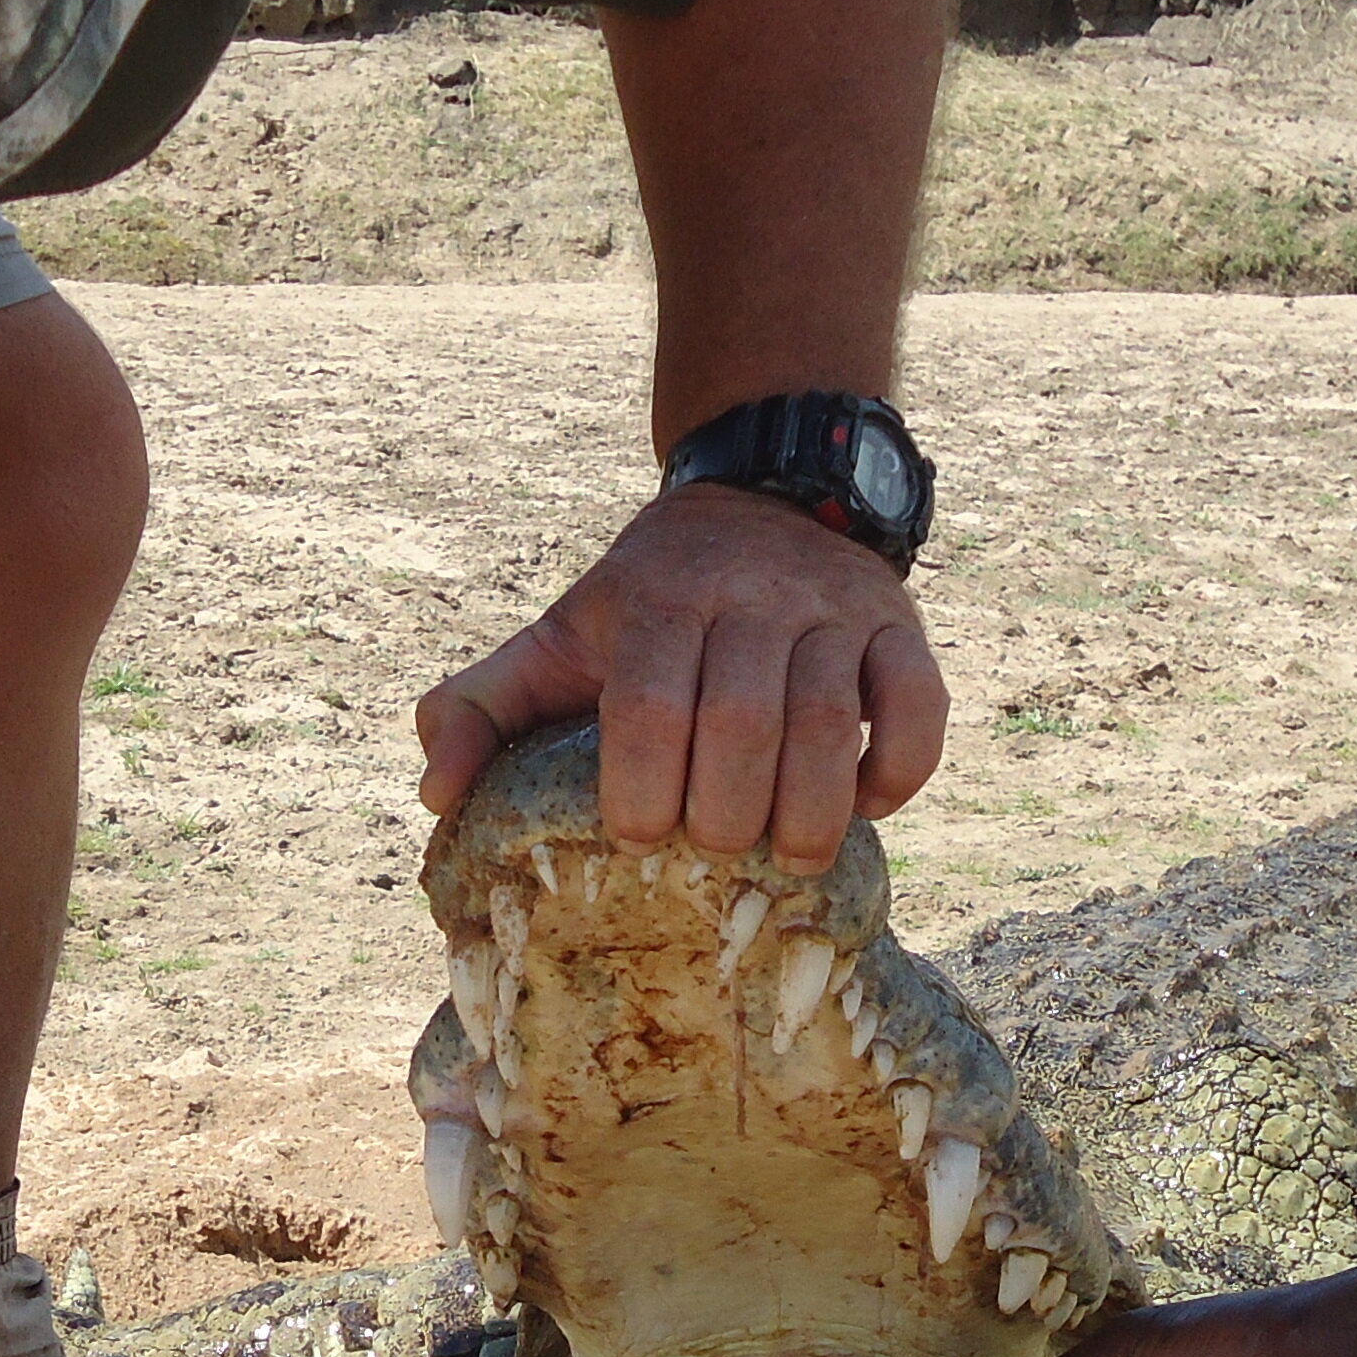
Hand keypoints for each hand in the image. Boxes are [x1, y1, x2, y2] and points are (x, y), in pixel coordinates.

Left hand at [416, 483, 946, 868]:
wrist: (759, 495)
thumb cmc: (646, 604)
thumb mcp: (557, 636)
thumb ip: (481, 708)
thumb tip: (437, 796)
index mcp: (658, 596)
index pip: (648, 700)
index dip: (642, 785)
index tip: (638, 837)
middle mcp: (751, 592)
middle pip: (741, 720)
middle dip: (723, 811)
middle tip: (712, 856)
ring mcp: (835, 608)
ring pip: (832, 722)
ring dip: (810, 813)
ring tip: (784, 861)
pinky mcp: (901, 627)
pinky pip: (919, 707)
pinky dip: (897, 772)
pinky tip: (865, 810)